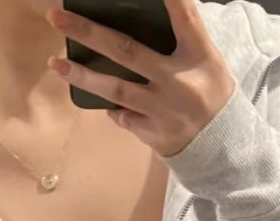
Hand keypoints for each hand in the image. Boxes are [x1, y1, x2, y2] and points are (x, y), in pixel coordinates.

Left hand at [46, 0, 236, 157]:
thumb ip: (184, 37)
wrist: (224, 149)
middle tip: (56, 16)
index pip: (184, 18)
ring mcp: (162, 111)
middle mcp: (178, 82)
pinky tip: (99, 94)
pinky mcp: (152, 134)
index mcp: (199, 57)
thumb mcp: (208, 61)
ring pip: (115, 89)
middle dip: (89, 32)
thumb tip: (150, 9)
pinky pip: (122, 115)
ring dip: (82, 75)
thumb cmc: (210, 93)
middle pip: (127, 51)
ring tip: (56, 63)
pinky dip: (111, 105)